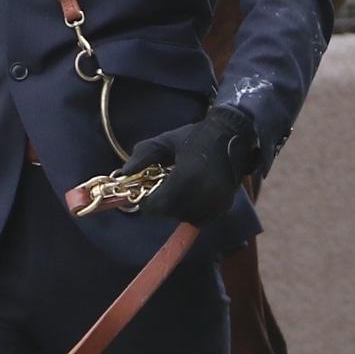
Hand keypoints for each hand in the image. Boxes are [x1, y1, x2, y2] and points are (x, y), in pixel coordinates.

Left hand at [121, 106, 263, 226]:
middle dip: (162, 203)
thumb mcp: (164, 141)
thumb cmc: (194, 137)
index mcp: (187, 177)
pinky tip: (191, 194)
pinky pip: (200, 218)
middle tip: (162, 187)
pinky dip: (192, 210)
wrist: (231, 135)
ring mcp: (216, 202)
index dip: (148, 201)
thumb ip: (142, 156)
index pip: (159, 205)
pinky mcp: (224, 206)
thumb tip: (123, 173)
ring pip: (185, 217)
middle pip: (171, 212)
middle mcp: (203, 194)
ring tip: (178, 188)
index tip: (146, 190)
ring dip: (177, 208)